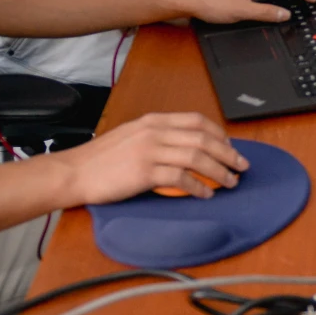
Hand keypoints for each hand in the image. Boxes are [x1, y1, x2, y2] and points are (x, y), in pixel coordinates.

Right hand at [58, 111, 242, 202]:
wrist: (74, 172)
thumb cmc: (101, 159)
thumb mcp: (132, 136)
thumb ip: (157, 136)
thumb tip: (187, 147)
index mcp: (153, 121)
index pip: (196, 121)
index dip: (219, 134)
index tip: (230, 146)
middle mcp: (154, 132)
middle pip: (203, 138)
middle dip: (227, 153)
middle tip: (241, 166)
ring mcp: (149, 151)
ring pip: (196, 157)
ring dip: (219, 171)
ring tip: (230, 182)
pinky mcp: (144, 172)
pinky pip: (181, 178)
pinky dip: (198, 186)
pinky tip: (206, 194)